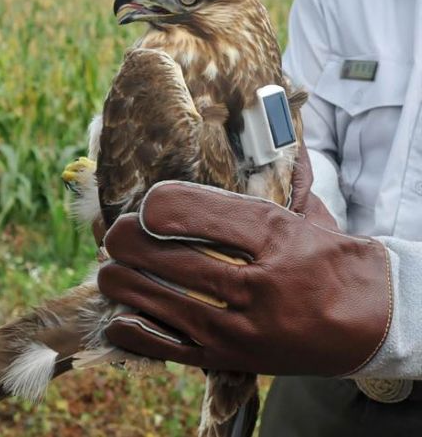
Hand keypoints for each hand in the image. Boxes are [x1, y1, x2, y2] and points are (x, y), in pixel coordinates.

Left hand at [98, 150, 392, 376]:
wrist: (371, 322)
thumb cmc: (332, 259)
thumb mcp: (309, 214)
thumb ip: (280, 178)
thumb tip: (267, 121)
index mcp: (277, 237)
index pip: (208, 213)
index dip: (166, 206)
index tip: (145, 203)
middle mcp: (258, 285)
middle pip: (176, 260)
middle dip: (132, 244)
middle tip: (117, 235)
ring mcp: (243, 328)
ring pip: (166, 304)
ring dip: (126, 284)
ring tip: (109, 270)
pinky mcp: (232, 359)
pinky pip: (174, 350)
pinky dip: (139, 334)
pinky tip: (118, 318)